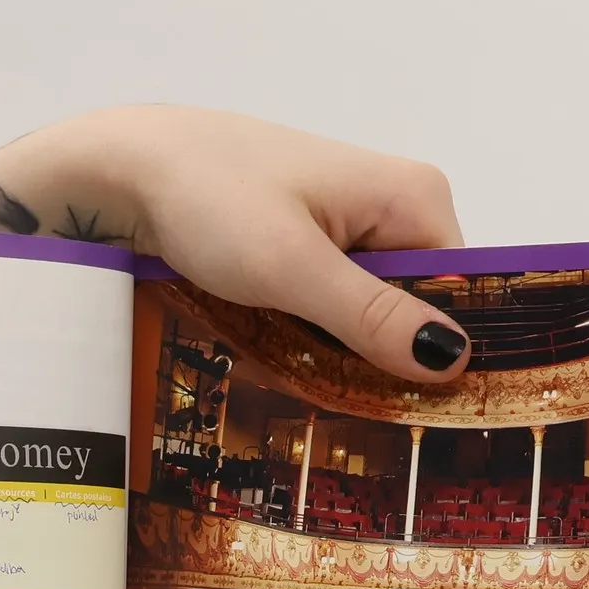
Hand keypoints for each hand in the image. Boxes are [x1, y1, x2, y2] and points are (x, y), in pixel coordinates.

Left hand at [0, 105, 470, 380]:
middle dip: (389, 362)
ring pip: (371, 316)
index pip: (465, 297)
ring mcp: (349, 227)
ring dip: (346, 357)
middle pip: (419, 311)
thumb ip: (372, 315)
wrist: (123, 170)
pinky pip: (334, 308)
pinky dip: (315, 339)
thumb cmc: (208, 199)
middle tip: (356, 418)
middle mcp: (395, 206)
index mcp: (416, 196)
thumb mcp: (293, 268)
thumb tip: (452, 358)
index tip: (419, 417)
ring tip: (316, 396)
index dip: (443, 357)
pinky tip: (292, 366)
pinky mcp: (308, 245)